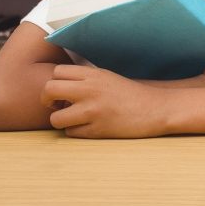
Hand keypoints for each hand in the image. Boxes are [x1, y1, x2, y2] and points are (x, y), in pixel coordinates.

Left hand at [41, 65, 169, 137]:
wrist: (156, 109)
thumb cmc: (130, 94)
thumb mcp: (108, 78)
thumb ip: (84, 80)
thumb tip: (56, 91)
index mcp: (94, 74)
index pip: (56, 72)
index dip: (54, 83)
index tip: (62, 92)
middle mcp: (91, 90)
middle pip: (49, 90)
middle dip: (47, 101)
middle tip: (58, 106)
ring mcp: (93, 110)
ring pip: (55, 118)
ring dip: (62, 121)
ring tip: (75, 119)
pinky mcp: (97, 129)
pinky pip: (70, 133)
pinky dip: (76, 131)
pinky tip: (89, 127)